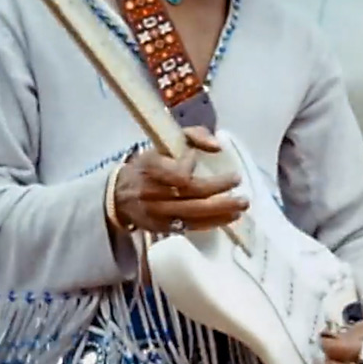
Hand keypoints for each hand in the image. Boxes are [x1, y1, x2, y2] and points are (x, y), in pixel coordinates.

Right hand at [114, 126, 247, 231]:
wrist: (120, 195)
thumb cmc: (149, 164)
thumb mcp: (165, 142)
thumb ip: (193, 135)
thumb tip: (218, 145)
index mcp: (150, 167)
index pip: (175, 170)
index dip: (188, 164)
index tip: (196, 157)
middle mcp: (152, 192)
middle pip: (190, 193)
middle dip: (218, 188)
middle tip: (238, 181)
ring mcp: (157, 213)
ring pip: (193, 213)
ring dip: (221, 210)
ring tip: (242, 205)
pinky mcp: (163, 228)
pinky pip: (191, 227)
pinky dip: (213, 222)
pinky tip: (230, 217)